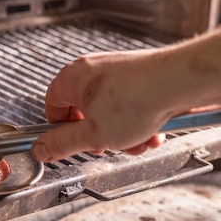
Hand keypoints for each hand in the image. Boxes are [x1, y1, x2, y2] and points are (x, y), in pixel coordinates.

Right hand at [31, 49, 170, 161]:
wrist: (180, 82)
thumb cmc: (137, 99)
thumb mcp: (91, 135)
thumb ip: (61, 144)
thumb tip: (40, 149)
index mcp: (71, 78)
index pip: (52, 107)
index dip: (60, 130)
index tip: (69, 144)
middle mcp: (91, 70)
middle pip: (83, 112)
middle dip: (98, 135)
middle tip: (106, 145)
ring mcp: (115, 71)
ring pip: (108, 112)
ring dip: (121, 133)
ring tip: (136, 141)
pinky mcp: (136, 75)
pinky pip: (128, 104)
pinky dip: (137, 122)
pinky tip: (150, 132)